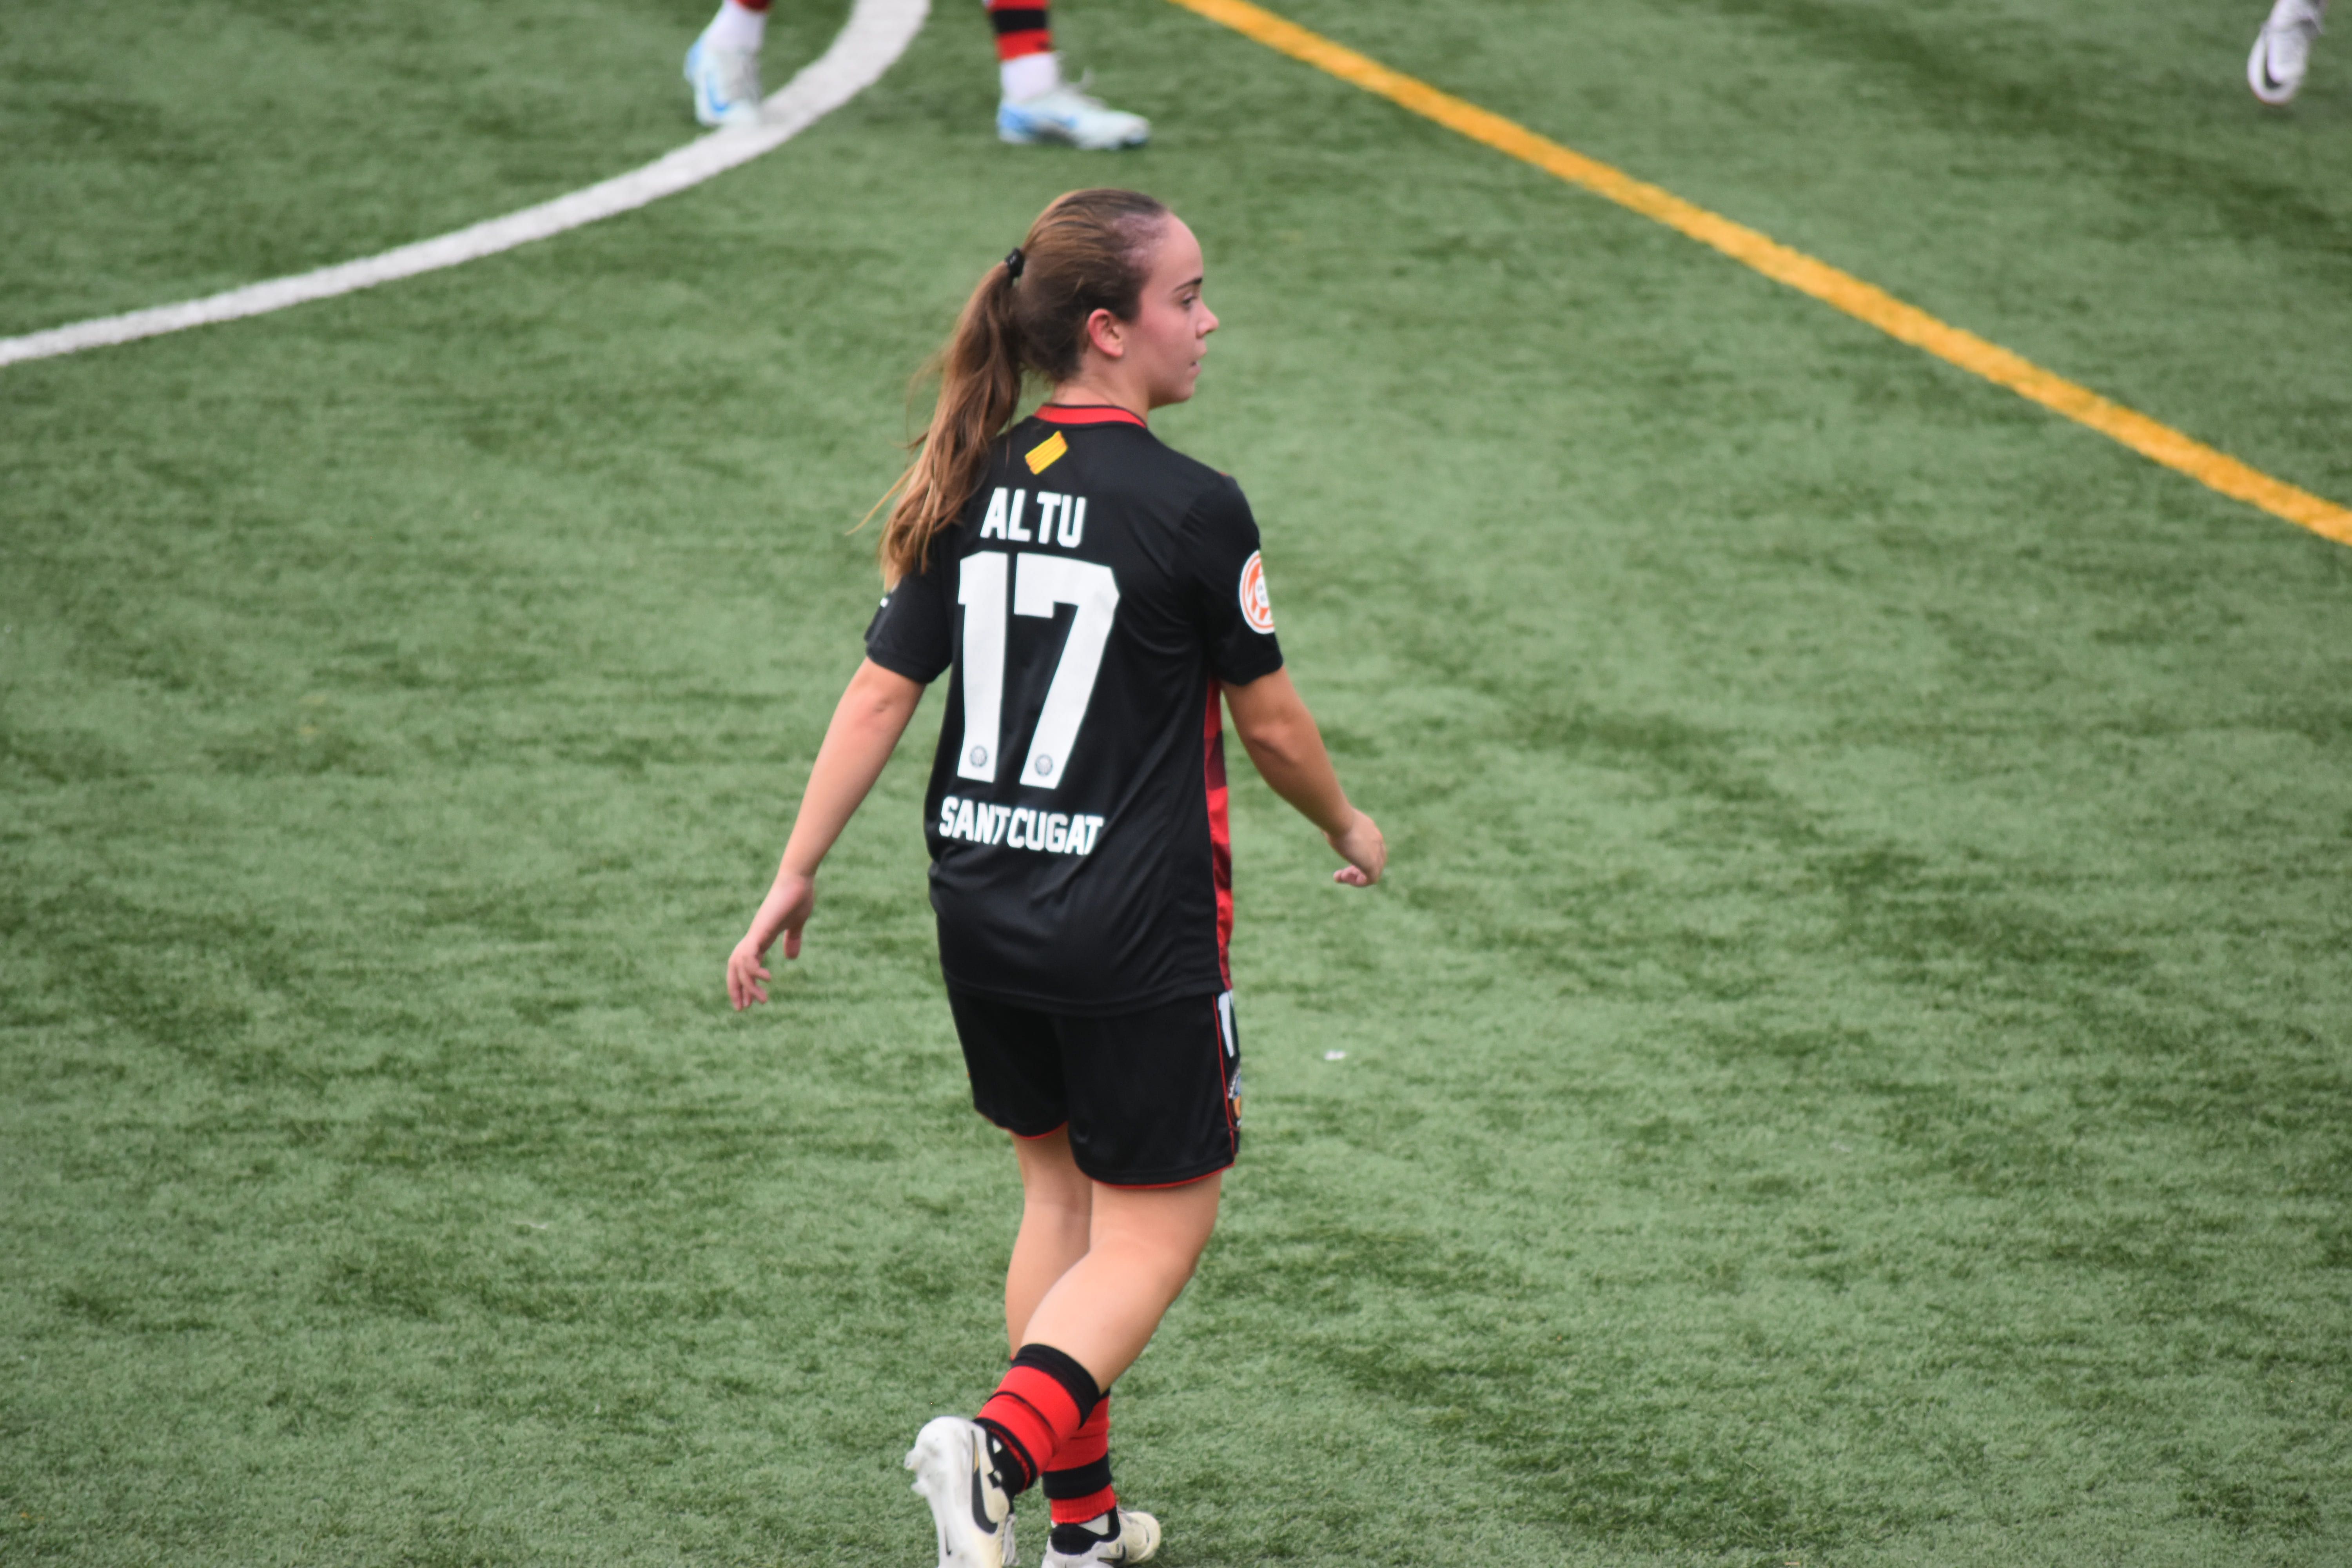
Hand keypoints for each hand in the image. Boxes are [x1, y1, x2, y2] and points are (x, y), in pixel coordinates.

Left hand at [727, 871, 815, 1008]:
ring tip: (761, 1000)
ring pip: (740, 965)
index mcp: (761, 937)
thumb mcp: (796, 924)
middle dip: (736, 989)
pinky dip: (753, 969)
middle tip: (742, 1009)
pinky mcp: (760, 930)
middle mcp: (753, 937)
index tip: (748, 1002)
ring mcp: (755, 933)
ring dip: (748, 985)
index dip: (744, 983)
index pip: (745, 964)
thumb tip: (791, 957)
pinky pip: (749, 955)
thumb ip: (793, 940)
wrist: (797, 879)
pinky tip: (766, 978)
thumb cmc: (798, 896)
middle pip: (735, 967)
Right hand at [1326, 809, 1384, 887]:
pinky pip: (1371, 879)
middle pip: (1376, 859)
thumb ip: (1334, 825)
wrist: (1339, 819)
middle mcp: (1376, 839)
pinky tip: (1343, 878)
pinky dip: (1358, 882)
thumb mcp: (1334, 820)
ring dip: (1357, 877)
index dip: (1359, 854)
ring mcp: (1376, 852)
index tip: (1344, 856)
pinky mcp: (1372, 864)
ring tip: (1341, 877)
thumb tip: (1323, 826)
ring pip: (1374, 871)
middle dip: (1359, 868)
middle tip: (1343, 871)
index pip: (1372, 845)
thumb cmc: (1332, 817)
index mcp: (1369, 828)